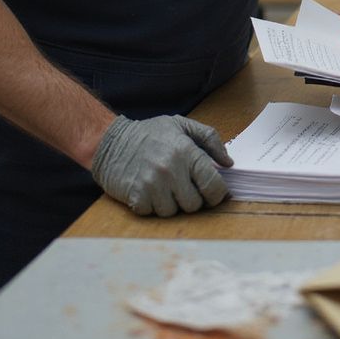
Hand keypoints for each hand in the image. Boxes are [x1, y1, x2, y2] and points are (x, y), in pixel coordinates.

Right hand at [90, 115, 232, 216]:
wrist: (111, 142)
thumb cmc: (150, 133)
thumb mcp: (182, 125)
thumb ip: (210, 139)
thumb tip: (228, 163)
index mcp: (186, 151)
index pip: (213, 184)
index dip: (218, 193)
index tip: (216, 193)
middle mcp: (170, 169)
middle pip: (195, 204)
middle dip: (194, 199)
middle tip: (187, 188)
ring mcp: (152, 185)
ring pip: (174, 212)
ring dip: (173, 204)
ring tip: (167, 188)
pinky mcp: (136, 197)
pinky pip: (154, 214)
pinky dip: (154, 207)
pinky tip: (151, 192)